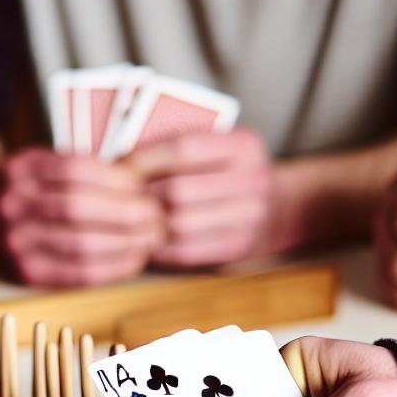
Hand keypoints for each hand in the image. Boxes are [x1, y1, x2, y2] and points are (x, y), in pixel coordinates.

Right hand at [0, 149, 160, 286]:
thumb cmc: (31, 188)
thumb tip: (144, 187)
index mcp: (19, 169)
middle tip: (158, 215)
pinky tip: (134, 259)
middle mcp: (10, 205)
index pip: (74, 170)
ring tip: (152, 237)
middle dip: (126, 213)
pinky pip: (78, 274)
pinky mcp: (25, 273)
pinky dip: (112, 268)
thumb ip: (87, 171)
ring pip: (80, 244)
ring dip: (125, 243)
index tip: (146, 186)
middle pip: (77, 208)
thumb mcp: (48, 163)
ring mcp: (13, 242)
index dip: (116, 179)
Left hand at [127, 129, 273, 267]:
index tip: (122, 164)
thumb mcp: (217, 148)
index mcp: (245, 145)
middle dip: (144, 195)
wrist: (275, 208)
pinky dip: (161, 248)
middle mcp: (254, 180)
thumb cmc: (226, 173)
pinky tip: (149, 239)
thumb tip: (123, 160)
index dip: (147, 158)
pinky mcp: (240, 247)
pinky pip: (187, 250)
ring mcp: (251, 216)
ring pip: (180, 224)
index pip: (184, 149)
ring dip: (150, 224)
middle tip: (121, 197)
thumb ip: (179, 147)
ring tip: (133, 219)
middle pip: (179, 190)